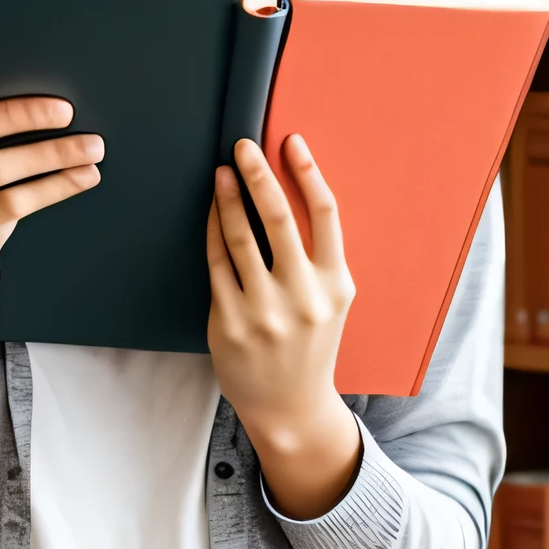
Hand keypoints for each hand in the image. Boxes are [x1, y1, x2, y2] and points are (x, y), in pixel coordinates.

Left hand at [206, 133, 361, 520]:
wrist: (291, 406)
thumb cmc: (311, 343)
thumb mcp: (332, 300)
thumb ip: (319, 256)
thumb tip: (292, 191)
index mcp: (336, 284)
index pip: (325, 214)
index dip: (308, 172)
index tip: (290, 142)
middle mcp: (303, 295)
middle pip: (279, 217)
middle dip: (258, 173)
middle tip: (243, 145)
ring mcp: (264, 310)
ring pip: (241, 236)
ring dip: (229, 197)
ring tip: (222, 172)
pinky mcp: (229, 322)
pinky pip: (216, 263)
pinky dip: (212, 231)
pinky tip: (211, 211)